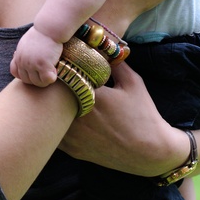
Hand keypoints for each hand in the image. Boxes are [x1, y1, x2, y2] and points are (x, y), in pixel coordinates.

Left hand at [10, 26, 61, 86]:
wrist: (48, 28)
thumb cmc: (40, 33)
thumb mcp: (25, 42)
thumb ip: (22, 52)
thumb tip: (16, 55)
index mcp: (18, 56)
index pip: (16, 73)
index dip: (26, 74)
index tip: (35, 69)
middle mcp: (23, 62)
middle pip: (27, 80)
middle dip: (37, 78)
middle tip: (46, 71)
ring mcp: (32, 64)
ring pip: (38, 83)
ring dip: (45, 79)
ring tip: (52, 70)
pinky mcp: (43, 65)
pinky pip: (47, 80)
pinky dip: (52, 78)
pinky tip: (55, 70)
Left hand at [58, 62, 187, 176]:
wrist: (149, 152)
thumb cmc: (143, 115)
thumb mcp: (133, 83)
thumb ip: (116, 64)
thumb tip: (104, 47)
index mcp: (93, 97)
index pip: (66, 76)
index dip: (62, 68)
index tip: (62, 61)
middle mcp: (79, 118)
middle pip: (52, 96)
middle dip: (52, 86)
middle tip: (54, 77)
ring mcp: (74, 137)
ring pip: (50, 116)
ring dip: (50, 105)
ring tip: (54, 95)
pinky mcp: (73, 150)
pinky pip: (54, 134)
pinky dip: (54, 123)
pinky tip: (60, 115)